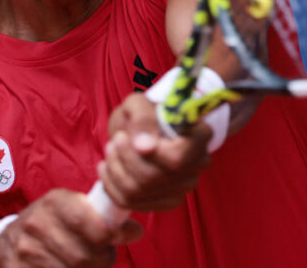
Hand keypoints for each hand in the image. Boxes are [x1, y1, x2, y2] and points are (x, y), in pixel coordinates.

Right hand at [0, 189, 141, 266]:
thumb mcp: (73, 209)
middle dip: (102, 260)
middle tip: (105, 256)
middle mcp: (36, 224)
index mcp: (53, 202)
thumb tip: (136, 231)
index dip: (106, 234)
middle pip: (82, 255)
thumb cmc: (52, 222)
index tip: (114, 238)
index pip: (84, 220)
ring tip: (89, 264)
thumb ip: (104, 217)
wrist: (9, 240)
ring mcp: (24, 251)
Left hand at [98, 92, 211, 211]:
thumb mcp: (139, 104)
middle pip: (154, 176)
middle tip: (115, 139)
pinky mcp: (167, 201)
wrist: (142, 130)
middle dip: (125, 158)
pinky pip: (132, 202)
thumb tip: (142, 144)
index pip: (179, 157)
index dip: (151, 153)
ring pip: (140, 191)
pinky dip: (111, 185)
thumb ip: (142, 118)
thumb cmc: (143, 114)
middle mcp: (198, 164)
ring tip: (110, 149)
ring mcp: (184, 186)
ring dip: (116, 170)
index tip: (125, 136)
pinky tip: (107, 167)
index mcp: (199, 136)